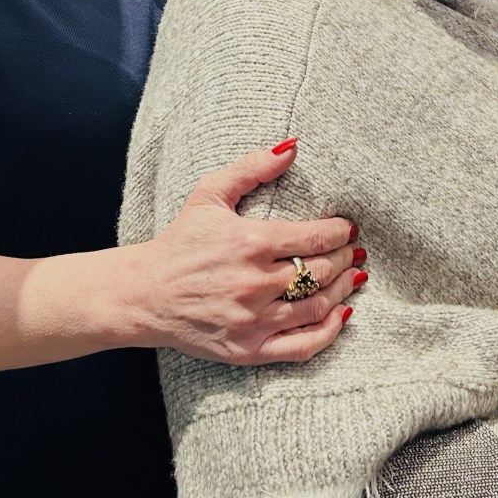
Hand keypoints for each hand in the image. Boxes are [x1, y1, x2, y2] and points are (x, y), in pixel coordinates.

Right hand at [136, 141, 363, 365]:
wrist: (145, 293)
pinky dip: (329, 331)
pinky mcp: (249, 350)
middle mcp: (256, 283)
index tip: (347, 228)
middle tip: (352, 250)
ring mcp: (253, 320)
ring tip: (351, 276)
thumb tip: (291, 147)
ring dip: (343, 290)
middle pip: (321, 270)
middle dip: (344, 258)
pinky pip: (302, 346)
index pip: (316, 237)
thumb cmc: (180, 242)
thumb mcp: (210, 193)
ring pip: (318, 306)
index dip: (340, 232)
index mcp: (250, 242)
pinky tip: (340, 315)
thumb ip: (252, 168)